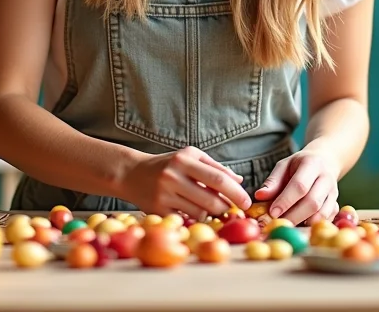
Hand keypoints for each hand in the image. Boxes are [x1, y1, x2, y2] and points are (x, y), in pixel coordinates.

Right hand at [122, 146, 251, 219]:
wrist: (131, 173)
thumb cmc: (167, 165)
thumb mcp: (190, 157)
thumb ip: (215, 167)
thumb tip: (239, 181)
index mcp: (184, 159)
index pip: (218, 179)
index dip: (236, 193)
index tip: (247, 203)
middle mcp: (173, 176)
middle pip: (211, 200)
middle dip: (226, 208)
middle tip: (230, 209)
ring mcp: (164, 195)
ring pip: (200, 213)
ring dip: (211, 214)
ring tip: (209, 208)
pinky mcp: (158, 210)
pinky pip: (186, 220)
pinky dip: (195, 218)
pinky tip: (194, 212)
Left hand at [254, 149, 340, 225]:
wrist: (325, 161)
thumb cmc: (300, 165)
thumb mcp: (284, 166)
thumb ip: (272, 181)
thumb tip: (259, 196)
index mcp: (312, 164)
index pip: (299, 185)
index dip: (285, 201)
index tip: (272, 212)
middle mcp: (326, 178)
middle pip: (313, 202)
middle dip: (294, 216)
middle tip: (278, 223)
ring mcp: (334, 192)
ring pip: (322, 213)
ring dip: (304, 223)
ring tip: (288, 226)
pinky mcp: (336, 204)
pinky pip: (327, 219)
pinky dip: (313, 226)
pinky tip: (301, 226)